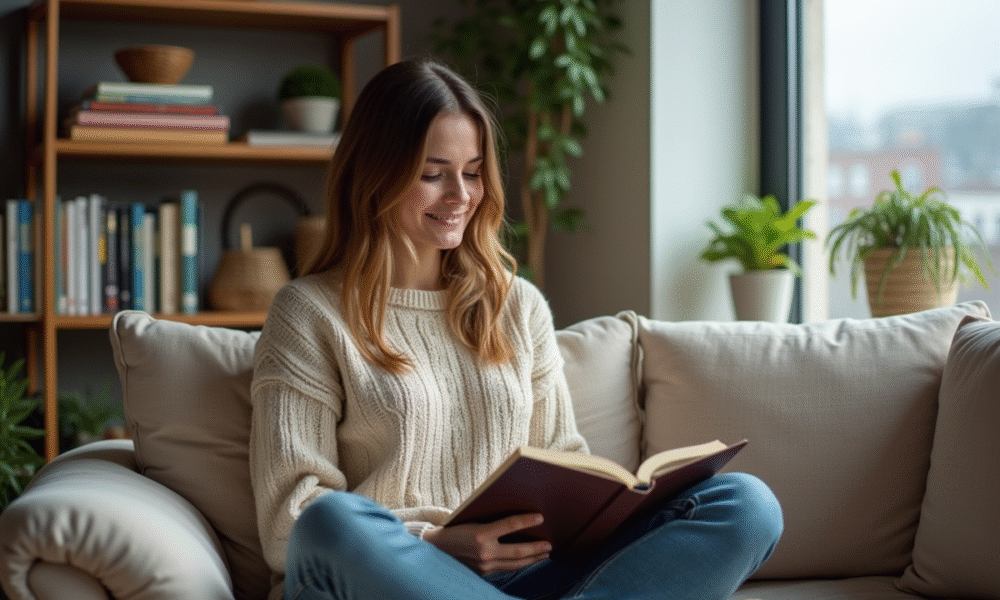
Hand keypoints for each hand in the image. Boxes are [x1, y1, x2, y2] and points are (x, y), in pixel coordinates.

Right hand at [422, 513, 551, 574]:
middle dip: (536, 548)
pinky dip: (519, 564)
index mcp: (480, 535)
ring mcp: (484, 566)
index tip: (540, 517)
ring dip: (532, 559)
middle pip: (518, 551)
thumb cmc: (454, 529)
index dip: (526, 521)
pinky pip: (506, 569)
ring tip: (544, 554)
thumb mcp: (471, 519)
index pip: (509, 525)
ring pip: (515, 563)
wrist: (434, 549)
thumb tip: (515, 518)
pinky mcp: (483, 573)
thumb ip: (491, 521)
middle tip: (550, 544)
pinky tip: (528, 561)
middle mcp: (484, 552)